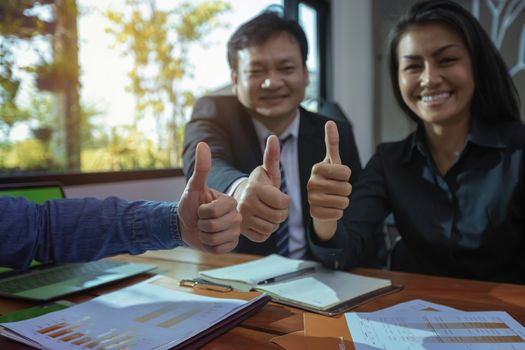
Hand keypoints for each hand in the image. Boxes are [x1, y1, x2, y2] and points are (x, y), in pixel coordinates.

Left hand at [178, 142, 241, 252]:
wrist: (184, 225)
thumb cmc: (189, 204)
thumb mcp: (194, 187)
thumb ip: (201, 168)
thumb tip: (203, 144)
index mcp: (231, 202)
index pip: (214, 211)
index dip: (201, 211)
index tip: (201, 208)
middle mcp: (236, 216)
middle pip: (215, 225)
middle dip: (201, 224)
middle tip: (201, 220)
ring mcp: (234, 232)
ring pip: (216, 238)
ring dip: (203, 235)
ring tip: (204, 229)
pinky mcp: (230, 245)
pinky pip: (218, 249)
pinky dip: (208, 246)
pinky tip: (209, 239)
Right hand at [234, 135, 289, 241]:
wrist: (240, 198)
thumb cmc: (260, 184)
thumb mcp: (268, 171)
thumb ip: (272, 156)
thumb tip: (273, 137)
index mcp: (254, 189)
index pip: (283, 203)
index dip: (285, 201)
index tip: (279, 196)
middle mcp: (245, 205)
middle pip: (279, 217)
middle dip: (281, 212)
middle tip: (273, 206)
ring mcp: (242, 219)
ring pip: (272, 228)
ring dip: (274, 222)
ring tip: (267, 212)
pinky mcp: (242, 232)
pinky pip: (263, 236)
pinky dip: (265, 230)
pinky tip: (260, 221)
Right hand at [307, 121, 351, 239]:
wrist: (320, 204)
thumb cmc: (329, 180)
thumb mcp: (332, 162)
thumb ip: (332, 143)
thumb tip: (330, 122)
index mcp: (317, 168)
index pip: (346, 172)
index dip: (347, 176)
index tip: (338, 176)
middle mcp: (311, 183)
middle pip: (346, 188)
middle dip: (346, 190)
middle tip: (336, 189)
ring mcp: (311, 199)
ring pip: (344, 202)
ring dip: (343, 202)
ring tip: (333, 199)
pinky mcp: (314, 214)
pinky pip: (338, 213)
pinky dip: (338, 213)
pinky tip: (329, 209)